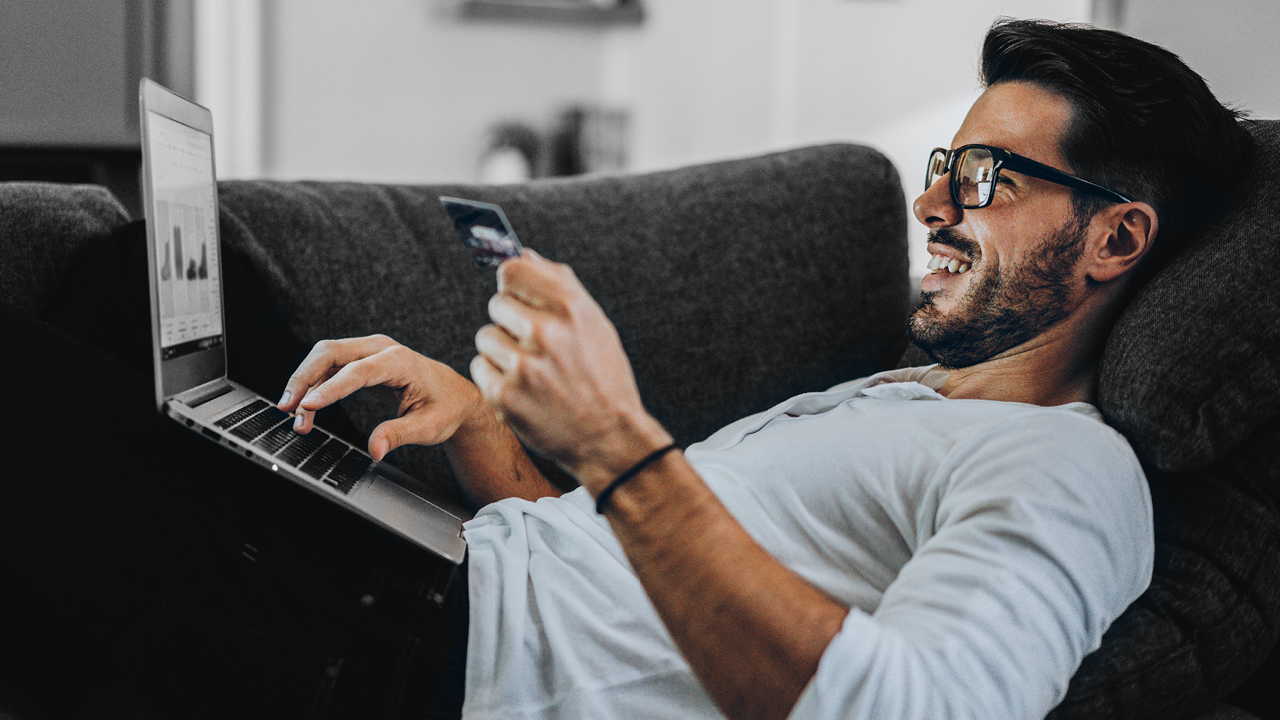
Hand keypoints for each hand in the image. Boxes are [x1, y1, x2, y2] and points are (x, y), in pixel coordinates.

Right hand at [278, 334, 485, 460]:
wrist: (457, 396)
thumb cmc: (446, 408)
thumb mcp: (428, 427)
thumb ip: (398, 435)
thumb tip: (375, 450)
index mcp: (400, 361)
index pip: (357, 371)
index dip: (330, 388)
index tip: (308, 405)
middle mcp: (382, 348)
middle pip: (331, 352)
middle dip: (304, 377)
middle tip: (287, 408)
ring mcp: (371, 350)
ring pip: (326, 356)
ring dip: (305, 382)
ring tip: (293, 415)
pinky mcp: (363, 358)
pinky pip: (331, 365)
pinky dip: (315, 383)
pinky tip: (305, 406)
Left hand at [471, 251, 671, 489]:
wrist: (609, 436)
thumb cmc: (602, 376)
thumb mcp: (594, 323)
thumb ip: (558, 284)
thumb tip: (521, 252)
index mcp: (571, 307)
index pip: (512, 269)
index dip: (514, 284)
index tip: (520, 297)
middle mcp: (546, 332)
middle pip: (497, 303)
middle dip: (511, 321)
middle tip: (535, 345)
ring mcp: (523, 365)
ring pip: (485, 337)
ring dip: (502, 351)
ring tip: (532, 370)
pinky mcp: (505, 396)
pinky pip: (480, 367)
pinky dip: (496, 378)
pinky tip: (524, 390)